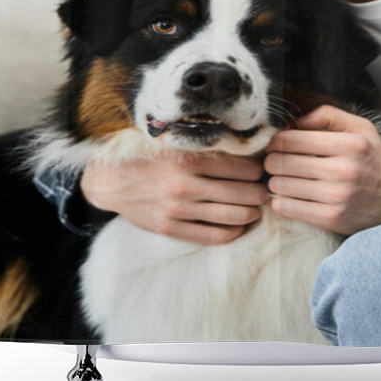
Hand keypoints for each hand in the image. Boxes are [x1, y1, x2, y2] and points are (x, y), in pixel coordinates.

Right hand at [80, 151, 268, 244]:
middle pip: (242, 193)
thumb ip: (208, 149)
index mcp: (189, 159)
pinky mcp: (172, 229)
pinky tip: (240, 225)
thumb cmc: (152, 158)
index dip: (258, 170)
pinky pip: (214, 236)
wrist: (113, 182)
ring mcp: (179, 210)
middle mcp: (185, 185)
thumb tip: (248, 150)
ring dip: (253, 213)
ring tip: (257, 208)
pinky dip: (234, 232)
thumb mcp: (178, 145)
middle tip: (266, 191)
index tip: (263, 169)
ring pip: (233, 216)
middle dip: (261, 193)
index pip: (241, 167)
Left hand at [264, 105, 380, 234]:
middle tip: (276, 162)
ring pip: (279, 185)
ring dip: (275, 181)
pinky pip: (285, 207)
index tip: (276, 144)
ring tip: (284, 178)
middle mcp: (342, 170)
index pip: (291, 139)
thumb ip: (327, 115)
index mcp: (348, 143)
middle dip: (272, 160)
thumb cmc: (373, 160)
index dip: (275, 140)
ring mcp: (336, 197)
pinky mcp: (329, 219)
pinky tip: (290, 195)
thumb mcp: (360, 127)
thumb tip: (293, 121)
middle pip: (281, 162)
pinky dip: (280, 201)